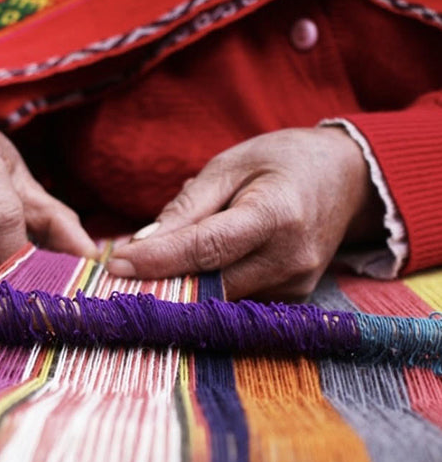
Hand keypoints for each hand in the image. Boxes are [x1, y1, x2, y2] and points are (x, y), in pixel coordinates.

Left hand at [107, 127, 383, 299]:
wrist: (346, 179)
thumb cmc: (283, 161)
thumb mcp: (232, 164)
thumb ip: (189, 205)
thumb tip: (143, 242)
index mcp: (277, 215)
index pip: (206, 249)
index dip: (158, 260)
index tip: (115, 265)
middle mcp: (291, 259)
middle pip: (210, 284)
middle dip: (160, 281)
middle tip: (115, 275)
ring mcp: (296, 285)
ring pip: (220, 299)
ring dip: (181, 287)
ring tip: (148, 268)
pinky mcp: (294, 298)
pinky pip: (236, 300)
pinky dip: (206, 288)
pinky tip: (188, 272)